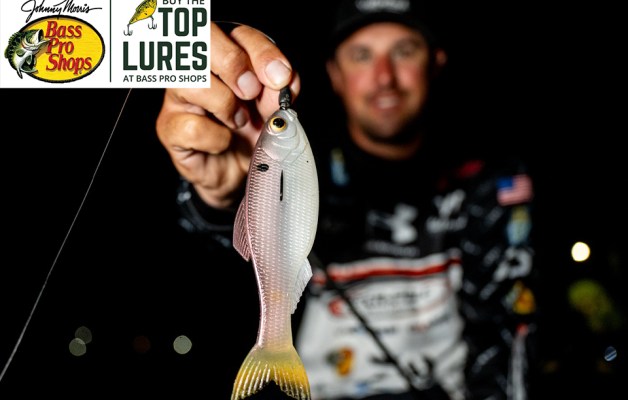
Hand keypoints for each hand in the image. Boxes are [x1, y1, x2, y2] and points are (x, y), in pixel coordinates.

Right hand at [156, 22, 300, 208]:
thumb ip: (278, 92)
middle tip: (252, 93)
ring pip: (194, 82)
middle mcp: (198, 67)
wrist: (238, 173)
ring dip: (226, 104)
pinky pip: (192, 127)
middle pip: (203, 40)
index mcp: (228, 55)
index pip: (240, 34)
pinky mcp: (169, 128)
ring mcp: (178, 96)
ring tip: (239, 122)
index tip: (281, 77)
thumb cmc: (252, 133)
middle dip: (234, 64)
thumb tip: (282, 82)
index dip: (262, 52)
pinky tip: (222, 142)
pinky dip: (216, 139)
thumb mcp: (273, 110)